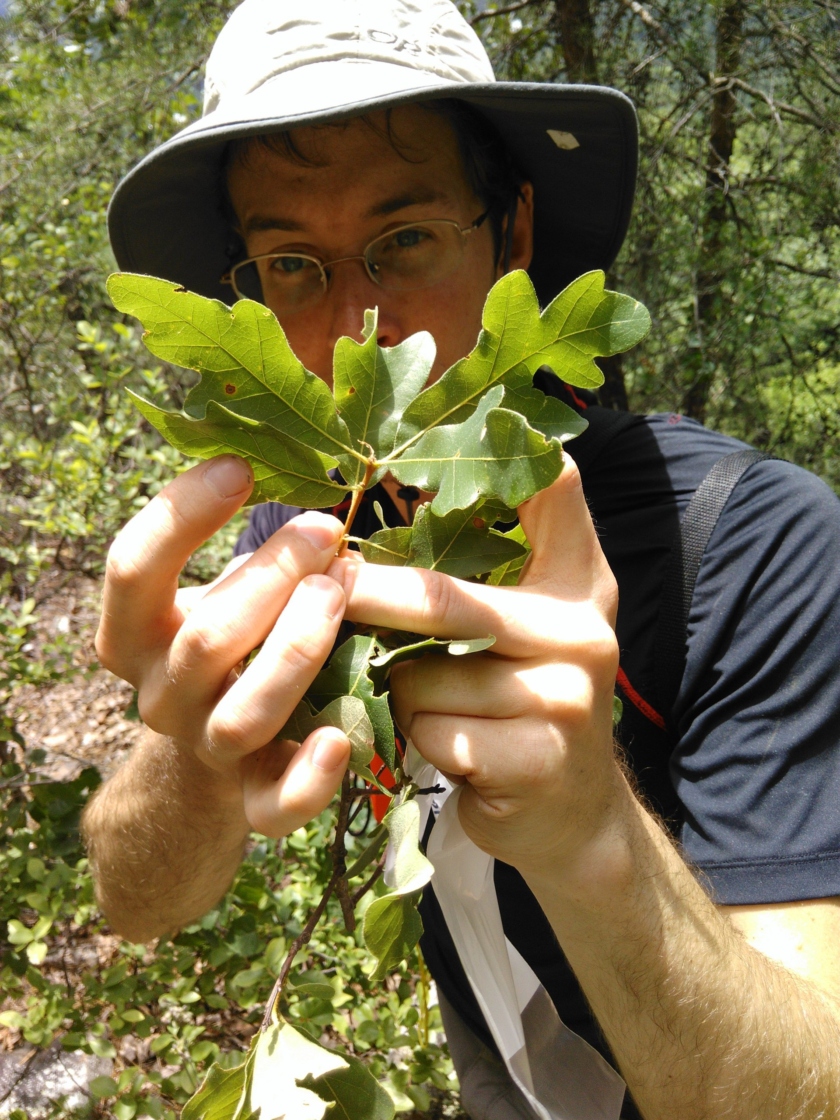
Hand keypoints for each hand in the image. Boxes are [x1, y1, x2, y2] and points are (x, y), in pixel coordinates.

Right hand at [96, 455, 351, 837]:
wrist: (215, 755)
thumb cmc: (228, 644)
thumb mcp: (216, 594)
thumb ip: (245, 554)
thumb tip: (306, 478)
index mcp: (132, 637)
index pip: (132, 570)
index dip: (181, 515)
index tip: (240, 466)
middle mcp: (160, 696)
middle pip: (206, 639)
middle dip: (272, 576)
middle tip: (325, 530)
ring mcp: (205, 750)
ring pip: (243, 715)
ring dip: (298, 651)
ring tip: (340, 592)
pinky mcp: (254, 798)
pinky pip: (275, 805)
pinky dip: (309, 779)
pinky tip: (338, 739)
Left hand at [330, 456, 624, 879]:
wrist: (571, 814)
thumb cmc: (527, 702)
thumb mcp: (534, 627)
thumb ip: (499, 567)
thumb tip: (396, 508)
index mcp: (580, 583)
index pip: (553, 492)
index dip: (496, 456)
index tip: (415, 446)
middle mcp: (582, 630)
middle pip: (443, 597)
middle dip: (369, 595)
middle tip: (323, 586)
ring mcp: (565, 697)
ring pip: (423, 677)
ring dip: (399, 693)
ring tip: (427, 708)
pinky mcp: (536, 757)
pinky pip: (432, 731)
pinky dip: (417, 741)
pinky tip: (448, 751)